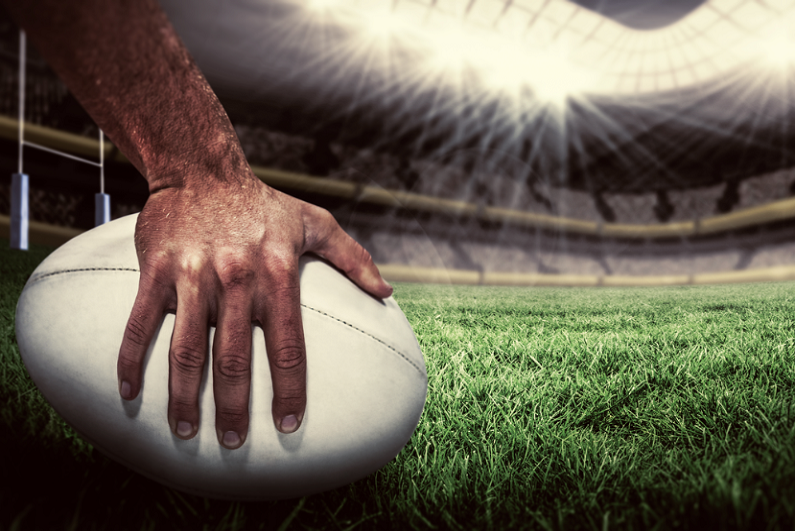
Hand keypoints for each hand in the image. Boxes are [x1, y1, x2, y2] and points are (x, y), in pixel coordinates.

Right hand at [116, 169, 392, 448]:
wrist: (202, 169)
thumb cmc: (263, 203)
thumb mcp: (315, 223)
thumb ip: (353, 258)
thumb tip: (387, 292)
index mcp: (277, 272)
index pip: (288, 344)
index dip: (290, 389)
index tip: (291, 426)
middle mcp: (236, 278)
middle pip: (233, 358)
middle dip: (234, 407)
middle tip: (234, 444)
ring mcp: (192, 276)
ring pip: (186, 349)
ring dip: (184, 396)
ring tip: (186, 431)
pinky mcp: (156, 271)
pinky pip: (140, 323)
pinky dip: (131, 359)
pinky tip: (128, 393)